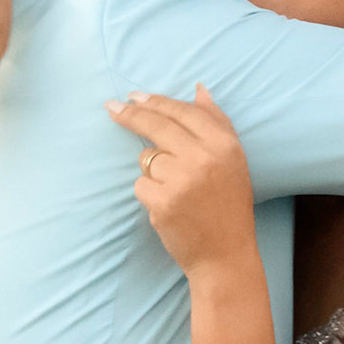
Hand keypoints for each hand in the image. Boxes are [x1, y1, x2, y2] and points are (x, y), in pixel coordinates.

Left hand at [107, 88, 257, 275]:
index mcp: (223, 144)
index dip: (154, 101)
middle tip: (111, 107)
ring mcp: (181, 180)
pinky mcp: (162, 202)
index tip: (133, 96)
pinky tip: (168, 205)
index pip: (181, 111)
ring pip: (146, 158)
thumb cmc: (228, 204)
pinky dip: (149, 193)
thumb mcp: (233, 159)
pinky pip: (140, 184)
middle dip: (130, 114)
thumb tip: (198, 89)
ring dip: (152, 170)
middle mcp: (203, 157)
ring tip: (176, 189)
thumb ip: (216, 122)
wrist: (225, 254)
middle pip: (156, 125)